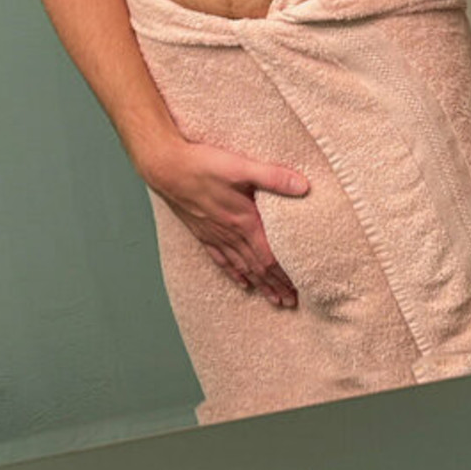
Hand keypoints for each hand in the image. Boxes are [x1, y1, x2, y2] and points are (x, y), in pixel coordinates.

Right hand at [145, 137, 304, 307]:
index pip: (269, 257)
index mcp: (244, 221)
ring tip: (273, 299)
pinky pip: (221, 259)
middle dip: (275, 285)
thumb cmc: (203, 166)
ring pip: (242, 267)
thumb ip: (273, 177)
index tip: (297, 290)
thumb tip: (303, 186)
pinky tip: (241, 283)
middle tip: (290, 302)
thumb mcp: (242, 167)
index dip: (284, 275)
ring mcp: (215, 235)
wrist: (167, 169)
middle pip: (258, 267)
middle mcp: (231, 234)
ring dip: (259, 284)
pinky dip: (234, 273)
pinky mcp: (202, 232)